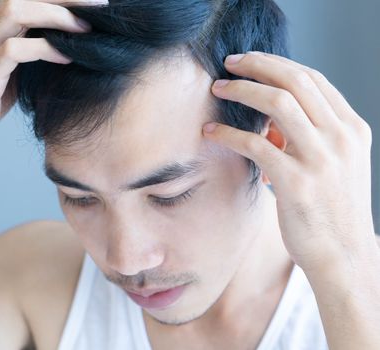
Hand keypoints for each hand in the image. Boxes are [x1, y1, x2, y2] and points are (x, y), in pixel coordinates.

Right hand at [0, 0, 100, 164]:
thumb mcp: (6, 73)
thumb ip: (24, 53)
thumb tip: (62, 44)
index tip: (90, 3)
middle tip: (99, 6)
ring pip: (16, 12)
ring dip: (57, 17)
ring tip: (86, 29)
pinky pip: (15, 50)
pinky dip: (46, 49)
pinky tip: (67, 58)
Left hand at [203, 51, 375, 272]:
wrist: (343, 256)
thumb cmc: (330, 210)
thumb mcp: (334, 165)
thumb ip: (309, 137)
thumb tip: (266, 121)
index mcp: (352, 129)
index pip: (314, 79)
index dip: (278, 64)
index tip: (251, 61)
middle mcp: (341, 138)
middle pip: (295, 81)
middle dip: (258, 65)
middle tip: (229, 63)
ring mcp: (321, 159)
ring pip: (276, 103)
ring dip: (241, 91)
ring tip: (217, 89)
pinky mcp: (296, 183)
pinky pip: (255, 144)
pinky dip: (228, 132)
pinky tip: (210, 131)